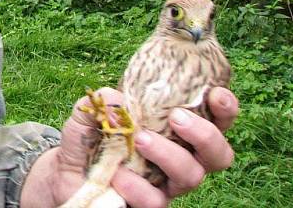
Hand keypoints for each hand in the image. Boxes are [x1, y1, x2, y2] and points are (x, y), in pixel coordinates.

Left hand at [19, 86, 238, 207]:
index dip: (224, 108)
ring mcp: (167, 183)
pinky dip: (137, 186)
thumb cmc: (91, 136)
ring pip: (191, 176)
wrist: (68, 171)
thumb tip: (119, 99)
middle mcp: (181, 157)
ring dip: (169, 154)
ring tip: (141, 139)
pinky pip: (156, 200)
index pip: (215, 119)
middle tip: (177, 117)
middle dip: (205, 134)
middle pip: (218, 154)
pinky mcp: (149, 203)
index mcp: (176, 129)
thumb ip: (103, 100)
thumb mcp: (91, 111)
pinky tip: (118, 174)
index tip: (215, 95)